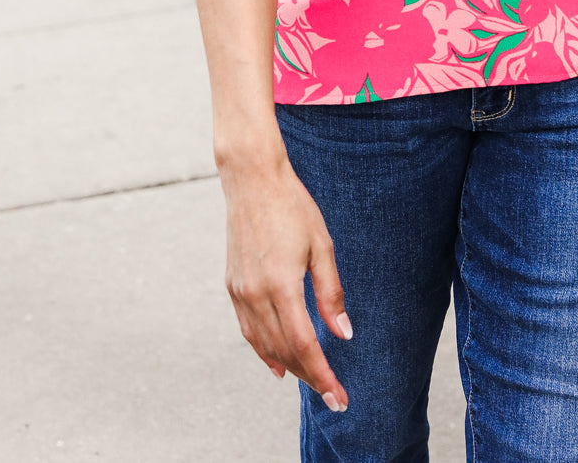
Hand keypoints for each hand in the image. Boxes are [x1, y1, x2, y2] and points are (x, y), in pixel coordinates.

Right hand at [220, 149, 351, 410]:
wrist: (252, 180)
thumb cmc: (292, 207)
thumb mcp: (322, 245)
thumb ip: (331, 292)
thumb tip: (344, 333)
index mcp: (281, 285)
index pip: (304, 345)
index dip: (322, 375)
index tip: (339, 398)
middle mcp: (256, 295)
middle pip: (284, 351)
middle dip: (309, 377)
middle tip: (333, 395)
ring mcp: (240, 292)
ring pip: (264, 345)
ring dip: (288, 367)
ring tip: (311, 380)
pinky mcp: (233, 285)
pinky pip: (249, 330)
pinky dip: (264, 351)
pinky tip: (277, 364)